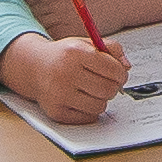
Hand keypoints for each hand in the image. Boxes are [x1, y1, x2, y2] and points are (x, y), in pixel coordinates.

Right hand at [0, 34, 128, 121]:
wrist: (35, 68)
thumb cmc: (65, 56)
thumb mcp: (87, 44)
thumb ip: (111, 49)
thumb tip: (126, 67)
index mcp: (75, 52)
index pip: (112, 69)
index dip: (121, 73)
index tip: (120, 74)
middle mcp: (65, 73)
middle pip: (108, 89)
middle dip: (113, 87)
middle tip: (107, 83)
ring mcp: (59, 95)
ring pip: (100, 106)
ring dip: (101, 99)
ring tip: (92, 90)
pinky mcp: (56, 112)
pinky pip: (88, 117)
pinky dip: (90, 110)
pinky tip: (82, 99)